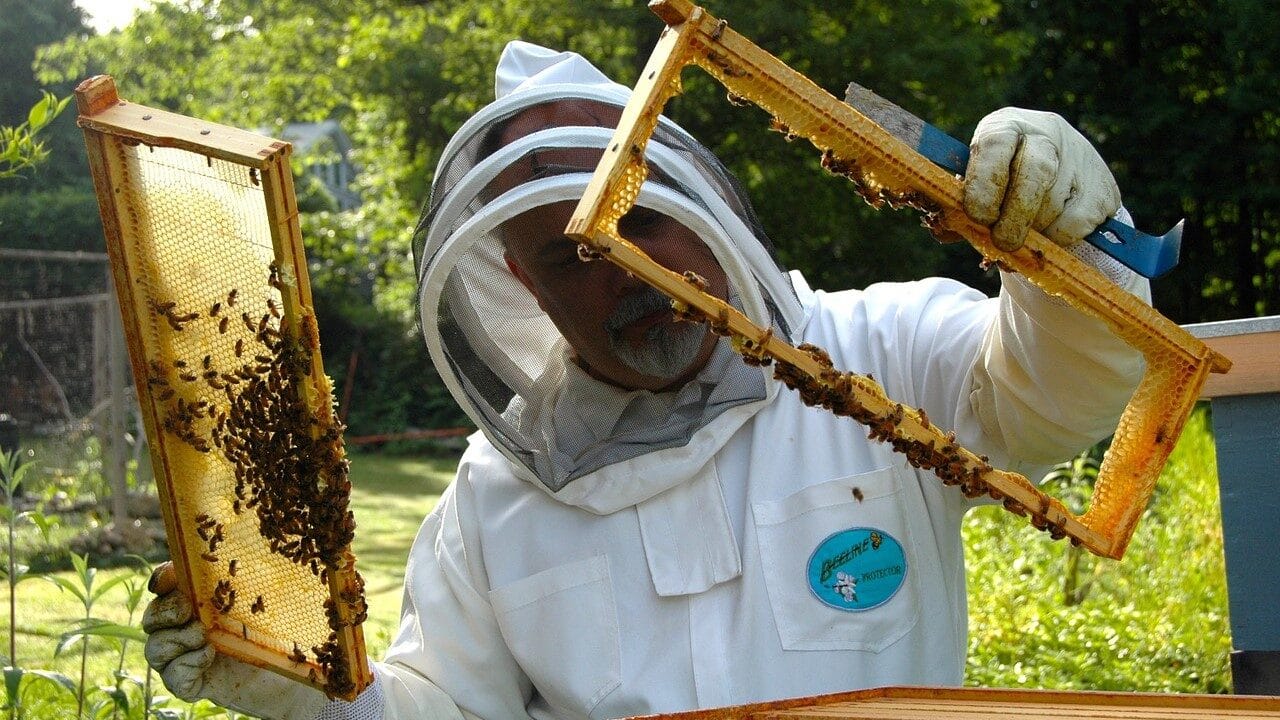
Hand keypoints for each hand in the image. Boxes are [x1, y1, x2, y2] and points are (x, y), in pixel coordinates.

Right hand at [142, 563, 329, 719]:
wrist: (288, 670)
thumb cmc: (277, 627)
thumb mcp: (264, 595)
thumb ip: (249, 572)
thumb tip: (247, 540)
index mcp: (195, 600)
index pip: (165, 585)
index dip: (161, 579)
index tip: (167, 578)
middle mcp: (182, 629)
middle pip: (151, 618)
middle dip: (165, 612)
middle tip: (188, 611)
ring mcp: (183, 658)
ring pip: (155, 649)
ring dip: (177, 640)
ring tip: (204, 636)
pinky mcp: (189, 684)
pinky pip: (172, 677)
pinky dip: (187, 666)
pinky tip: (209, 656)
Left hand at [963, 107, 1120, 251]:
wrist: (1059, 176)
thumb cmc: (1002, 184)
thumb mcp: (977, 185)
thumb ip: (958, 207)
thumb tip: (943, 230)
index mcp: (1005, 126)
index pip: (995, 145)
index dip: (984, 183)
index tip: (977, 216)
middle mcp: (1046, 132)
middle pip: (1034, 172)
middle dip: (1014, 215)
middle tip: (1003, 242)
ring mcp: (1081, 157)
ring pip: (1054, 204)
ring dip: (1034, 232)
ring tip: (1024, 236)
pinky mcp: (1103, 187)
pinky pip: (1076, 223)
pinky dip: (1058, 239)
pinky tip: (1049, 234)